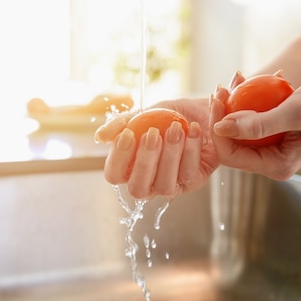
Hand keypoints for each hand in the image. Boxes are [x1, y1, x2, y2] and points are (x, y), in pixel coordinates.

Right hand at [94, 98, 219, 198]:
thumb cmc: (168, 116)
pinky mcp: (194, 181)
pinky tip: (194, 129)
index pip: (114, 174)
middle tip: (153, 133)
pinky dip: (191, 149)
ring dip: (170, 155)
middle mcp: (148, 182)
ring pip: (165, 185)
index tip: (127, 134)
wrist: (200, 112)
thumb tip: (100, 137)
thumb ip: (122, 124)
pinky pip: (189, 173)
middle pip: (138, 188)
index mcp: (130, 167)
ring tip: (176, 128)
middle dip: (145, 161)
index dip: (118, 158)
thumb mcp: (144, 114)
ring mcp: (171, 185)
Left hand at [210, 71, 300, 179]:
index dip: (218, 126)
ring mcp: (273, 150)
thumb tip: (219, 128)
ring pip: (239, 131)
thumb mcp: (295, 111)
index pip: (230, 154)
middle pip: (231, 143)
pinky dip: (247, 101)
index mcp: (276, 166)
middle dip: (222, 113)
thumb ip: (257, 124)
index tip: (218, 95)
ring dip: (232, 104)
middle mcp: (272, 163)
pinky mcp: (276, 136)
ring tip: (237, 78)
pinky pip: (251, 121)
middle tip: (224, 84)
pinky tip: (246, 79)